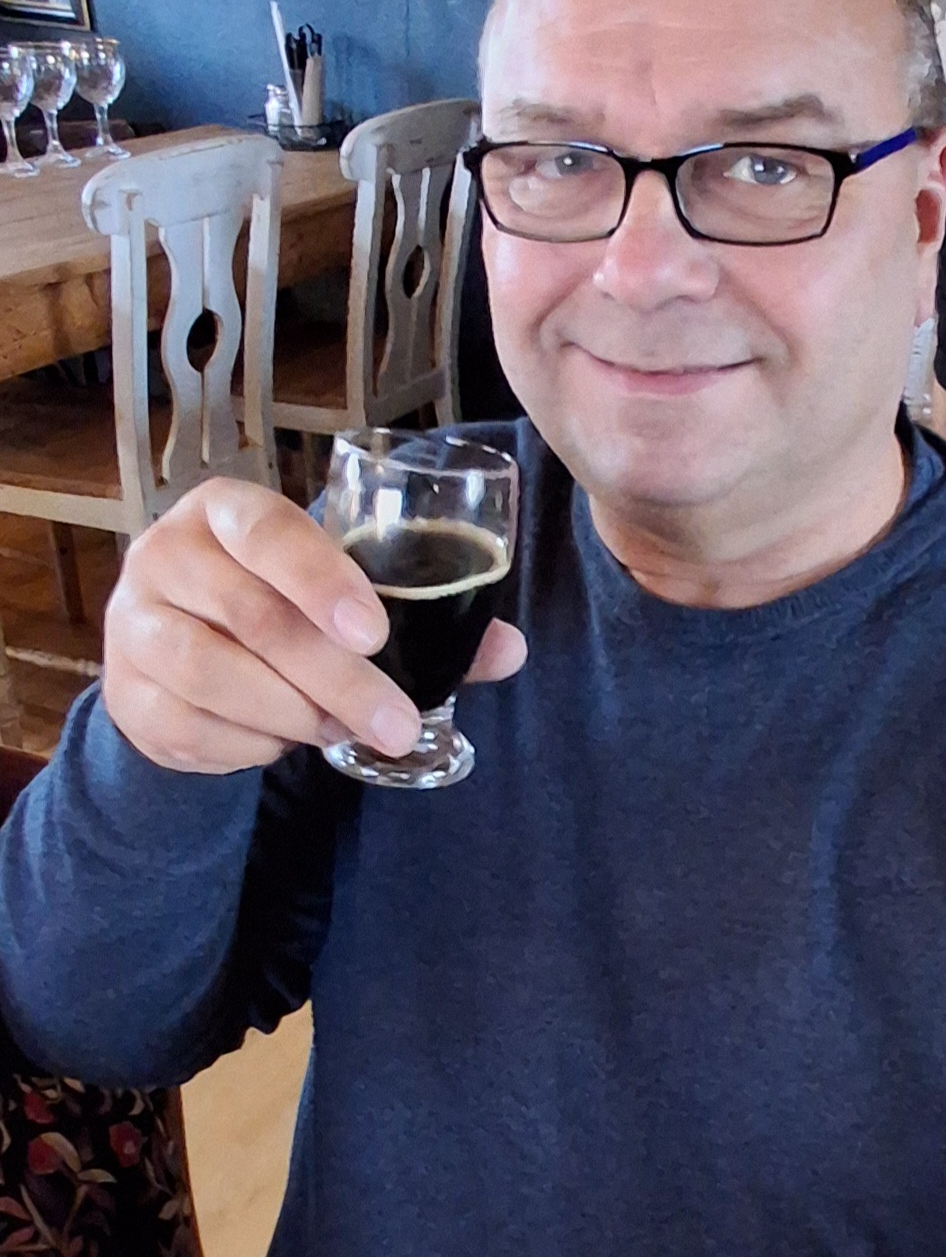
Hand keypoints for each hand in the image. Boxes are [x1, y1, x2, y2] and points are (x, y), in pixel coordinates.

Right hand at [102, 479, 527, 774]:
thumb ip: (424, 616)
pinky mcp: (124, 692)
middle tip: (397, 722)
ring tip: (342, 731)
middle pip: (255, 619)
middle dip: (336, 679)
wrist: (181, 645)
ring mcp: (135, 624)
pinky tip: (283, 741)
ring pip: (214, 675)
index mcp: (226, 512)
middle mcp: (166, 555)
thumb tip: (509, 651)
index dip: (322, 581)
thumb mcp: (339, 592)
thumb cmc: (280, 603)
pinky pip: (189, 727)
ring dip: (293, 713)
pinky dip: (248, 744)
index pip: (270, 533)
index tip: (375, 632)